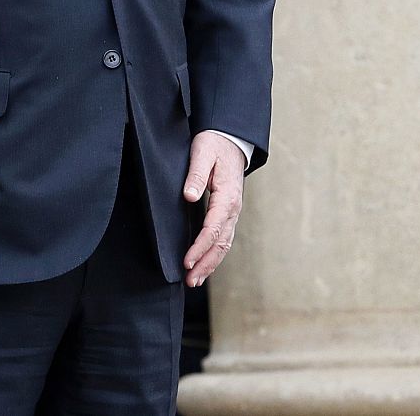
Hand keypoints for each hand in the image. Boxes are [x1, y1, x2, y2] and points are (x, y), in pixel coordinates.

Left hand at [182, 131, 245, 287]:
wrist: (230, 138)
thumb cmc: (214, 144)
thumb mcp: (202, 153)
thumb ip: (196, 175)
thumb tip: (189, 196)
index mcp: (227, 196)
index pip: (213, 229)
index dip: (199, 248)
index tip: (186, 262)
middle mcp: (233, 208)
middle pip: (221, 243)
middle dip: (205, 263)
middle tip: (190, 280)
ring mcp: (233, 212)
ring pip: (224, 244)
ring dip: (210, 263)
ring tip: (194, 280)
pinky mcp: (228, 212)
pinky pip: (224, 238)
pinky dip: (215, 254)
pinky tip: (204, 264)